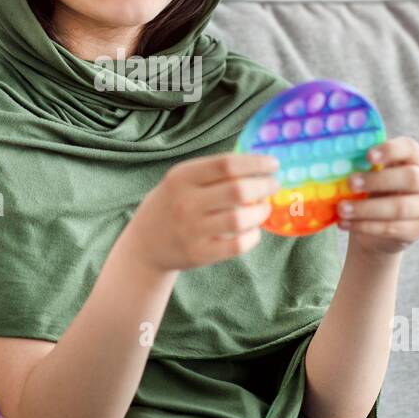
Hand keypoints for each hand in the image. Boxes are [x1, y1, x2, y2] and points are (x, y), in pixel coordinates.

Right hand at [126, 153, 278, 272]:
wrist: (144, 246)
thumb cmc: (170, 205)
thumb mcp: (179, 181)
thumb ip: (212, 173)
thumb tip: (258, 165)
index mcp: (181, 177)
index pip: (226, 164)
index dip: (255, 163)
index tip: (273, 164)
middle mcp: (185, 202)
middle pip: (237, 190)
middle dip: (264, 186)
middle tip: (274, 185)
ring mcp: (191, 230)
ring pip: (240, 219)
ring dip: (260, 212)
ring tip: (264, 208)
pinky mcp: (199, 254)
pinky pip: (237, 245)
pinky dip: (253, 236)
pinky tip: (253, 230)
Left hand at [335, 136, 418, 255]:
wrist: (378, 226)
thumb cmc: (372, 189)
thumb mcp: (370, 173)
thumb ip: (361, 165)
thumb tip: (333, 161)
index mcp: (415, 158)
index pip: (409, 148)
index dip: (390, 150)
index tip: (367, 156)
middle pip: (410, 178)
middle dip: (377, 180)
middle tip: (350, 183)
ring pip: (400, 207)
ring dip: (366, 209)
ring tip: (341, 209)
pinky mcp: (417, 230)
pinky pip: (391, 228)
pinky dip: (364, 226)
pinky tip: (344, 223)